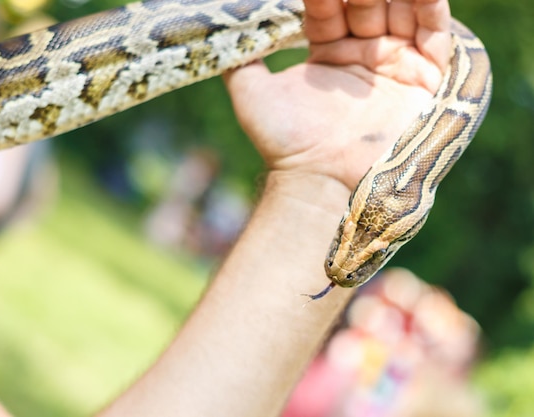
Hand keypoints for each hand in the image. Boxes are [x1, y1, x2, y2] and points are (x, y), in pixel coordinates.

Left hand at [224, 0, 450, 190]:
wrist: (321, 180)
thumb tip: (221, 32)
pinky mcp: (427, 79)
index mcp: (329, 53)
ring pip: (402, 10)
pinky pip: (436, 33)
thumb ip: (240, 58)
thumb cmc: (285, 143)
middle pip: (368, 2)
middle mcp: (364, 55)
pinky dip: (431, 6)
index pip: (328, 7)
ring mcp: (397, 64)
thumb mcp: (251, 93)